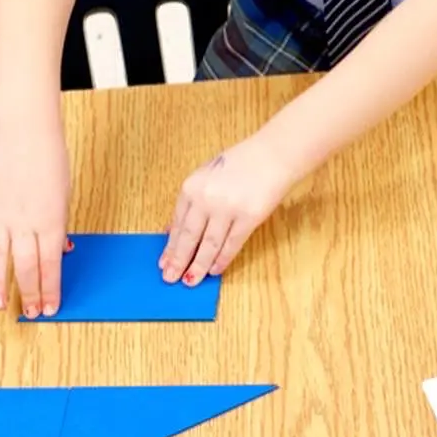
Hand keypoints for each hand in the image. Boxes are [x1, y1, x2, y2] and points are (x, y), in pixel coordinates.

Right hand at [0, 123, 71, 316]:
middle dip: (29, 294)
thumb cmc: (50, 162)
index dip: (50, 290)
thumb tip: (62, 250)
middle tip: (30, 314)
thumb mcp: (64, 197)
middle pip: (26, 266)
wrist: (26, 133)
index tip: (50, 308)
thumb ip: (58, 226)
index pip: (50, 266)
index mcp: (50, 222)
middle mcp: (24, 222)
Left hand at [159, 132, 296, 284]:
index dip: (170, 247)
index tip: (164, 262)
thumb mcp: (206, 177)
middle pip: (189, 238)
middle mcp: (206, 199)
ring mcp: (228, 209)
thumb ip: (191, 202)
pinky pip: (231, 244)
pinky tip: (214, 269)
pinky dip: (222, 259)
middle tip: (170, 278)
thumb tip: (174, 229)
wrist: (272, 155)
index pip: (177, 224)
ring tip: (191, 280)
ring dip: (198, 266)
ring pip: (209, 245)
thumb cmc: (240, 164)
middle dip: (179, 261)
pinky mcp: (248, 218)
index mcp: (191, 187)